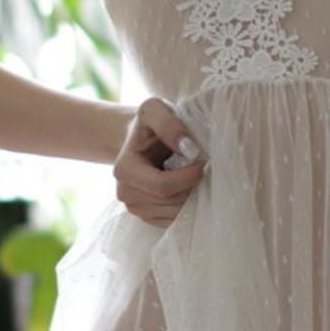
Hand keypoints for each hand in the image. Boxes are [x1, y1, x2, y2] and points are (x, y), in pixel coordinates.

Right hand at [112, 95, 207, 228]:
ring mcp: (137, 209)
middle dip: (193, 185)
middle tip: (205, 167)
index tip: (204, 161)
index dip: (188, 177)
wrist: (140, 138)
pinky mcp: (149, 217)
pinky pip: (174, 221)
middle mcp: (126, 194)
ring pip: (175, 214)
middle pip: (171, 201)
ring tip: (196, 176)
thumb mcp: (154, 109)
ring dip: (193, 196)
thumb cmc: (149, 123)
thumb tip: (188, 148)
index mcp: (125, 170)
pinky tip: (191, 187)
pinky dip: (189, 207)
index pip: (162, 186)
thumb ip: (168, 123)